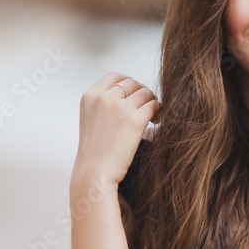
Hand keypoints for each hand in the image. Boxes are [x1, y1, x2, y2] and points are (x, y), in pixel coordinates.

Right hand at [74, 71, 160, 185]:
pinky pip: (154, 105)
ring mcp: (119, 107)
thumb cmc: (95, 152)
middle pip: (133, 83)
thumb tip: (128, 93)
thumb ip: (103, 104)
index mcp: (90, 96)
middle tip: (147, 106)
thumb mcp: (90, 120)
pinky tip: (156, 120)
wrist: (95, 173)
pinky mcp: (135, 120)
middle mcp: (104, 98)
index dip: (129, 82)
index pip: (114, 76)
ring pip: (145, 93)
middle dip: (142, 93)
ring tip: (153, 114)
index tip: (135, 93)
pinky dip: (158, 110)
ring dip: (152, 101)